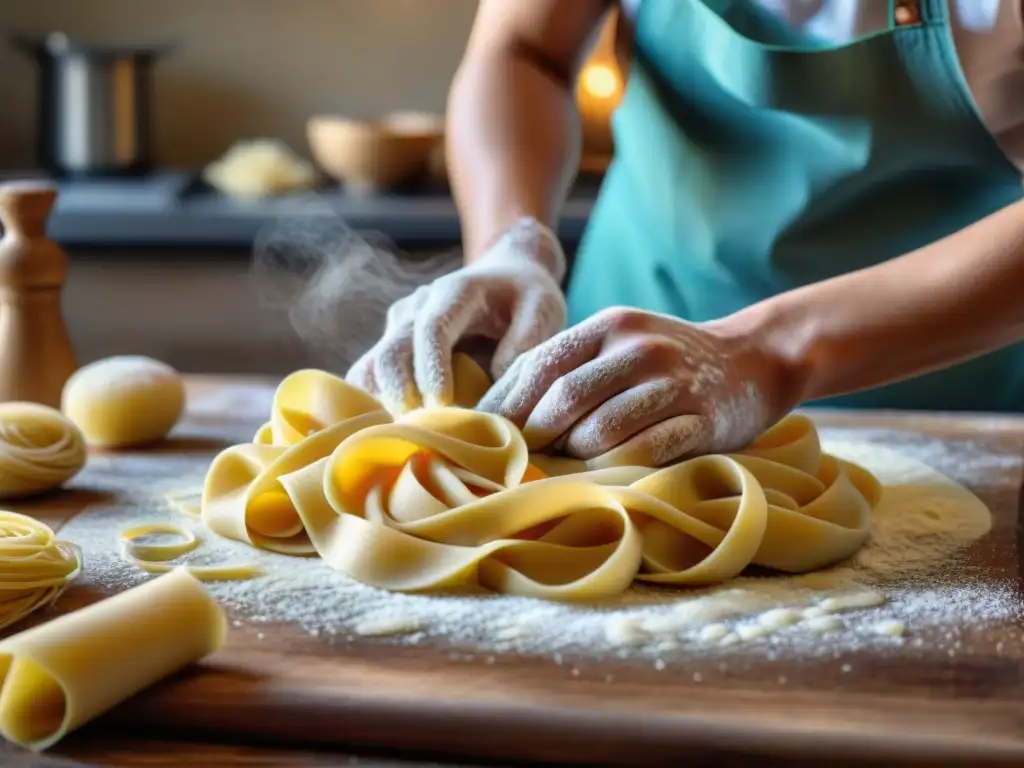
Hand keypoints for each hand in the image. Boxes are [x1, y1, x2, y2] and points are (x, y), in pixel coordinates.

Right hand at [346, 218, 566, 412]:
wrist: (506, 273)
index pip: (431, 330)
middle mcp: (417, 306)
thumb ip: (524, 343)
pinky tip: (395, 432)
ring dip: (383, 406)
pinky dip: (376, 406)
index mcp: (455, 293)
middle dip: (402, 397)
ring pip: (370, 369)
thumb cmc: (527, 296)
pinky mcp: (392, 344)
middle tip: (426, 434)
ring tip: (409, 438)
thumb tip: (492, 391)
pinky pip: (369, 379)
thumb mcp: (543, 309)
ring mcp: (399, 325)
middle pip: (390, 354)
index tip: (442, 405)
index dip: (432, 370)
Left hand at [478, 307, 797, 466]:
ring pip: (602, 428)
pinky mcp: (703, 419)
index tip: (484, 435)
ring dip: (575, 456)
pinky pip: (645, 450)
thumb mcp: (620, 344)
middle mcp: (639, 348)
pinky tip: (606, 475)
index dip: (506, 404)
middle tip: (521, 461)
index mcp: (609, 326)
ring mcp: (673, 383)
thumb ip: (571, 367)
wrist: (754, 358)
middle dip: (535, 435)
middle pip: (565, 397)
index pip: (541, 364)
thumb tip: (501, 411)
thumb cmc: (666, 362)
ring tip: (566, 467)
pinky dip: (616, 468)